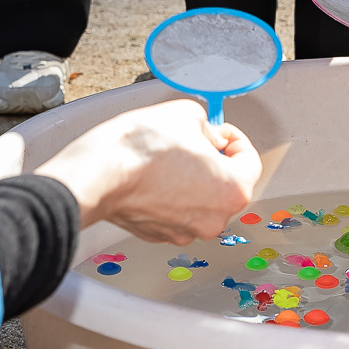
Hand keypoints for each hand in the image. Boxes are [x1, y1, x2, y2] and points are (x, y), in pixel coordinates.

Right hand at [33, 98, 261, 244]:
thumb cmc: (141, 147)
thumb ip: (209, 126)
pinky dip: (171, 195)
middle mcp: (214, 219)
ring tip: (169, 157)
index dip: (235, 138)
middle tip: (194, 140)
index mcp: (233, 190)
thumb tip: (210, 136)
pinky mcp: (159, 235)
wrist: (98, 173)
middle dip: (214, 160)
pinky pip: (176, 212)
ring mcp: (185, 232)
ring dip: (192, 179)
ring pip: (200, 200)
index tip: (221, 130)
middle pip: (226, 184)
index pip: (250, 161)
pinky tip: (154, 176)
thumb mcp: (187, 113)